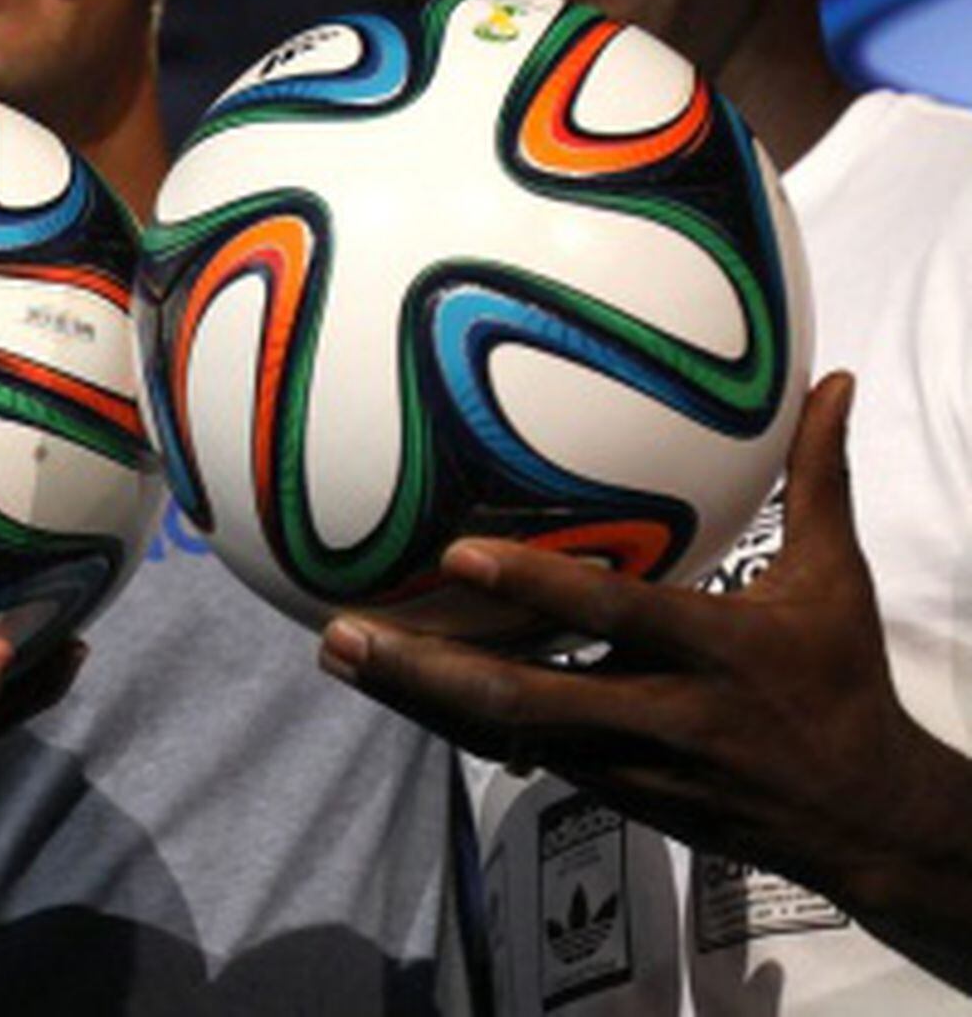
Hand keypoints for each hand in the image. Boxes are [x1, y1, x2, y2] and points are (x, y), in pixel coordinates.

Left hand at [318, 372, 930, 898]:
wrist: (862, 822)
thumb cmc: (838, 681)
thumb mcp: (835, 582)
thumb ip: (820, 478)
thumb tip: (834, 379)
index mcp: (710, 650)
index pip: (614, 614)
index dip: (537, 589)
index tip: (455, 554)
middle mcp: (656, 711)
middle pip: (525, 699)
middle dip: (427, 671)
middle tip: (342, 632)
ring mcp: (623, 762)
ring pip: (502, 733)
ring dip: (416, 697)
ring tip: (337, 652)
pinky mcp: (608, 793)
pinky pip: (516, 752)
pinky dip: (453, 720)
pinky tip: (390, 685)